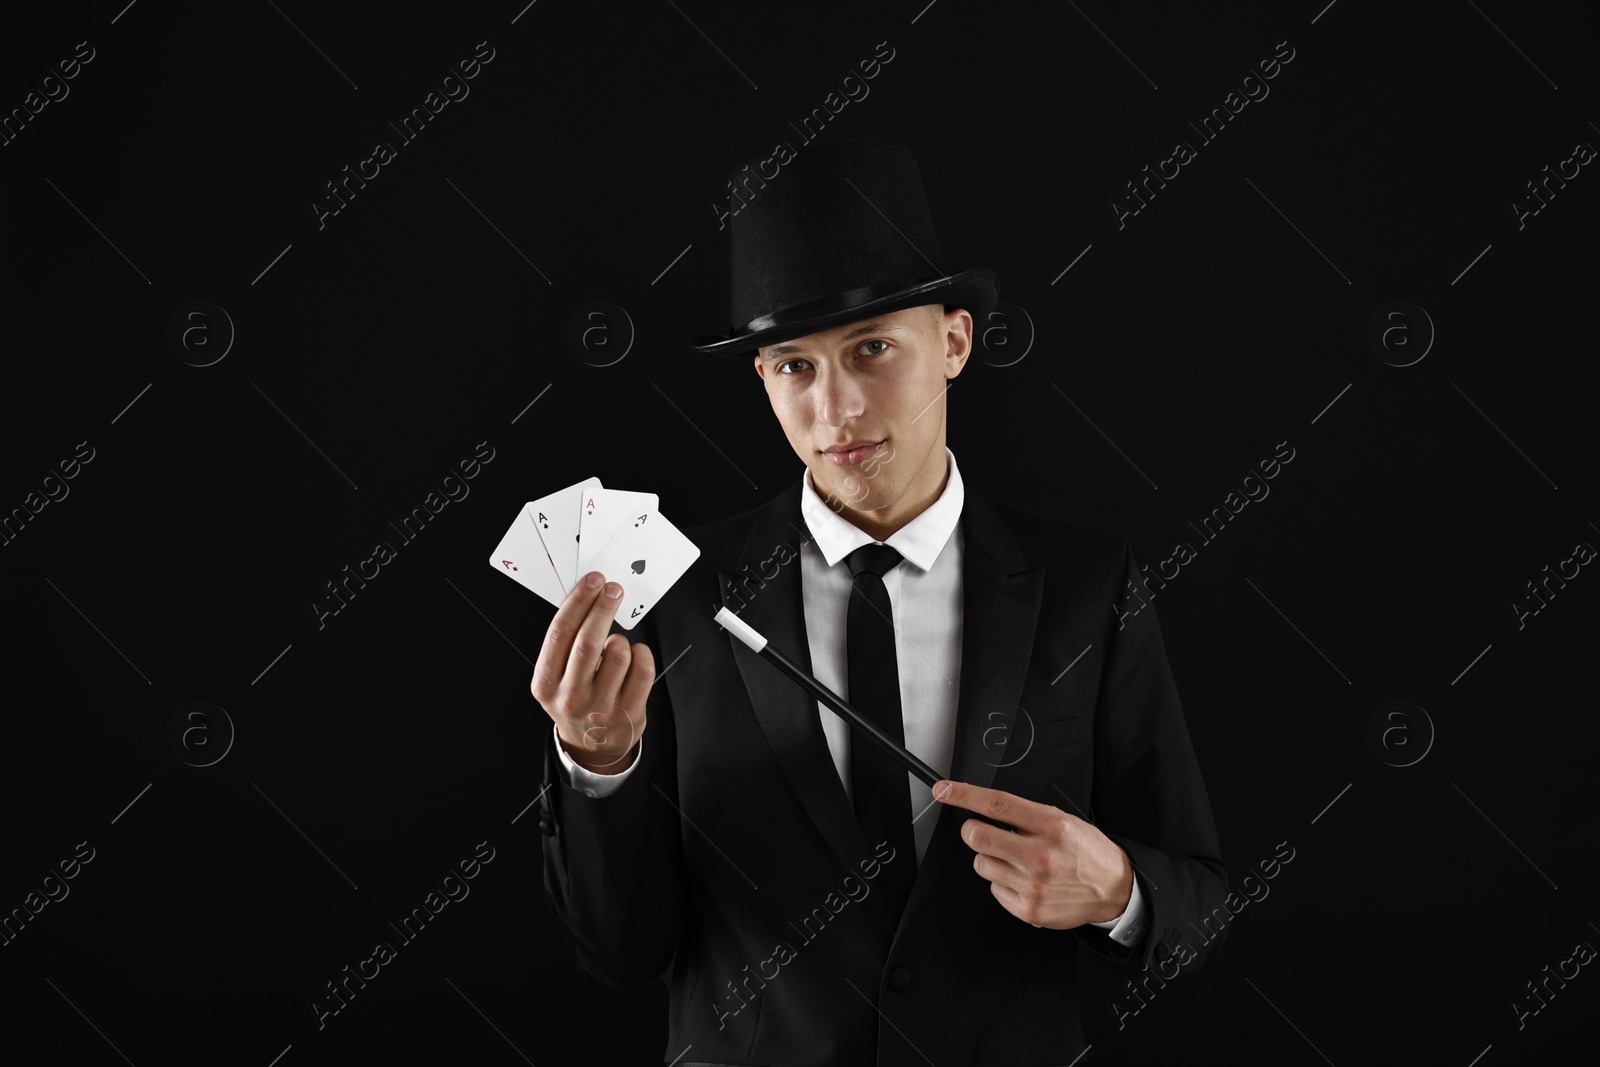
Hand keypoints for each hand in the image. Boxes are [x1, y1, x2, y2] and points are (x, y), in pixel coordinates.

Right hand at [531, 570, 654, 774]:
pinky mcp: (629, 713)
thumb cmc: (574, 701)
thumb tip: (586, 598)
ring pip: (619, 652)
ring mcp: (601, 707)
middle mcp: (571, 697)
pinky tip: (634, 656)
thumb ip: (565, 645)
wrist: (591, 746)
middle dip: (603, 607)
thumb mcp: (555, 678)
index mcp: (546, 684)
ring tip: (616, 646)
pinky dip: (641, 653)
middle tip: (612, 589)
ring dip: (621, 639)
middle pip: (589, 640)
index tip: (593, 582)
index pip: (561, 633)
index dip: (578, 601)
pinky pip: (643, 669)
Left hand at [933, 779, 1132, 929]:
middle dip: (973, 831)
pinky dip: (1003, 883)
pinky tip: (1025, 880)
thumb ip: (1025, 816)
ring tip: (1017, 860)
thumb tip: (985, 809)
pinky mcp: (1029, 908)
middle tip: (983, 831)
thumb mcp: (1064, 821)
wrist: (1114, 889)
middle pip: (978, 837)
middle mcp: (1041, 854)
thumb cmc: (1087, 852)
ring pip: (981, 864)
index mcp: (1051, 825)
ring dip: (992, 859)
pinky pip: (993, 889)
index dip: (964, 795)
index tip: (944, 790)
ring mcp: (1033, 884)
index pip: (997, 804)